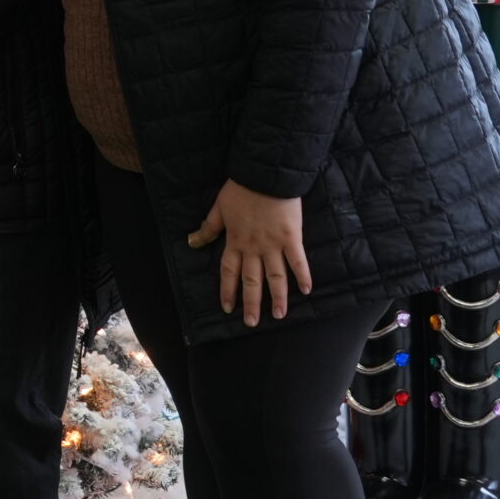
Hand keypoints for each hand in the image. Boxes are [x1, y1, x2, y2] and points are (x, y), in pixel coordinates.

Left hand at [188, 179, 312, 325]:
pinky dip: (303, 276)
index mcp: (234, 241)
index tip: (227, 308)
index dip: (227, 290)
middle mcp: (253, 248)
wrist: (264, 175)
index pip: (229, 272)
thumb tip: (192, 242)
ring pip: (275, 276)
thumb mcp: (218, 208)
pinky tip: (307, 291)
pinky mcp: (291, 238)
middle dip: (251, 303)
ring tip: (280, 315)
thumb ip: (208, 228)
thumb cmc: (240, 190)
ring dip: (278, 297)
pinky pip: (298, 261)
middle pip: (252, 280)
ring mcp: (273, 244)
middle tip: (252, 323)